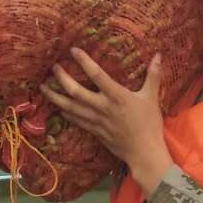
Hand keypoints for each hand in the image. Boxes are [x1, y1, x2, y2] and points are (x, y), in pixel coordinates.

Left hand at [42, 48, 171, 196]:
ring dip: (55, 97)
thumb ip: (153, 75)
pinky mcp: (94, 131)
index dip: (84, 61)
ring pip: (70, 107)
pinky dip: (65, 113)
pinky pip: (75, 120)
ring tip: (43, 88)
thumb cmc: (149, 124)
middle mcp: (102, 107)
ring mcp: (96, 120)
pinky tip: (58, 107)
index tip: (73, 50)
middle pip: (75, 92)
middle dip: (62, 79)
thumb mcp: (151, 97)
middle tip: (53, 68)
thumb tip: (159, 55)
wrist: (144, 152)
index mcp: (117, 96)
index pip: (96, 75)